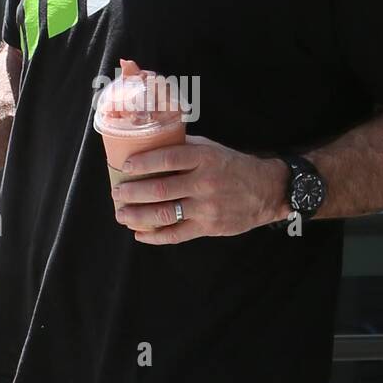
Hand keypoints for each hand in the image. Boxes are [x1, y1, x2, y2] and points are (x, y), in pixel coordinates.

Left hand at [111, 136, 287, 244]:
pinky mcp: (209, 227)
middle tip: (117, 193)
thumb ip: (184, 148)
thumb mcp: (212, 149)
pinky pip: (177, 235)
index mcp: (204, 158)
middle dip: (133, 192)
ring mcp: (207, 207)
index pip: (168, 158)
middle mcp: (204, 182)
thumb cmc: (233, 166)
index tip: (126, 166)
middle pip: (160, 189)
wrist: (266, 190)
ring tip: (122, 214)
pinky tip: (140, 234)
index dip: (143, 162)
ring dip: (138, 216)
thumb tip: (151, 145)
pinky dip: (155, 237)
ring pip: (165, 214)